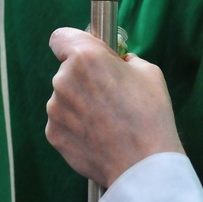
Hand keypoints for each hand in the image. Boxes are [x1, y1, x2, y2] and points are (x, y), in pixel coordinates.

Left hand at [46, 28, 184, 187]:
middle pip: (66, 69)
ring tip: (107, 119)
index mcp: (85, 56)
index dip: (74, 43)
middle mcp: (63, 79)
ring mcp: (55, 108)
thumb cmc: (149, 114)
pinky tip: (99, 135)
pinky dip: (77, 125)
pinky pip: (63, 121)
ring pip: (65, 97)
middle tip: (109, 93)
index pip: (60, 37)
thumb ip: (123, 60)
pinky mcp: (53, 133)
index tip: (86, 53)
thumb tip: (116, 62)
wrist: (142, 164)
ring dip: (80, 102)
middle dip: (84, 77)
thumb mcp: (147, 71)